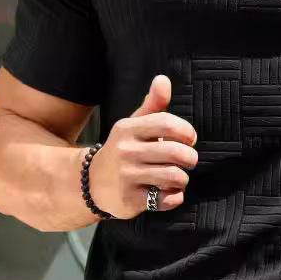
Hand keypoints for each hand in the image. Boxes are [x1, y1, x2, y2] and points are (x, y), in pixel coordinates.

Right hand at [88, 75, 198, 217]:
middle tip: (187, 161)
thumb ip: (153, 105)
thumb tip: (163, 80)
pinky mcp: (130, 199)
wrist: (90, 183)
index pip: (166, 123)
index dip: (186, 131)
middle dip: (190, 158)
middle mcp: (126, 151)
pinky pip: (166, 199)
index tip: (189, 139)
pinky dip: (174, 197)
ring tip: (176, 178)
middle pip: (175, 152)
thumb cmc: (124, 150)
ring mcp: (127, 176)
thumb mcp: (134, 125)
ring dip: (182, 179)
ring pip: (174, 176)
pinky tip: (167, 193)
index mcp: (129, 129)